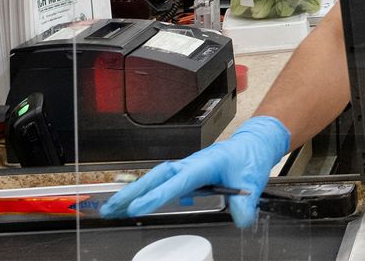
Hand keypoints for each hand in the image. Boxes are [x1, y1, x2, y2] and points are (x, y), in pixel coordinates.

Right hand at [101, 116, 289, 227]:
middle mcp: (191, 165)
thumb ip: (245, 203)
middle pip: (156, 177)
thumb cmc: (248, 157)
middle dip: (132, 192)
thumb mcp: (251, 181)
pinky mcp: (187, 174)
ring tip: (112, 208)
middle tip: (110, 208)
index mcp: (205, 164)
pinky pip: (163, 183)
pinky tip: (135, 205)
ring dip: (134, 192)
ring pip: (156, 179)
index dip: (156, 196)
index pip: (177, 182)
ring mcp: (187, 168)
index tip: (137, 209)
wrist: (254, 144)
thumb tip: (240, 220)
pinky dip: (147, 192)